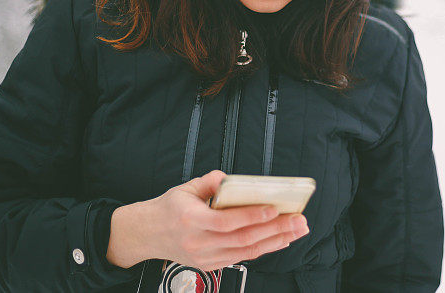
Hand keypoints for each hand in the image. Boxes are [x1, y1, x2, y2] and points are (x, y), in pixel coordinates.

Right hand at [107, 170, 309, 271]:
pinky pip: (241, 258)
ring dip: (276, 241)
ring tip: (297, 230)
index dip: (252, 215)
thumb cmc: (167, 209)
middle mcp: (197, 242)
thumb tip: (232, 179)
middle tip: (298, 221)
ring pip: (246, 252)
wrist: (146, 234)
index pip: (226, 221)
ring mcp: (204, 257)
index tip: (274, 208)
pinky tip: (280, 240)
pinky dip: (263, 249)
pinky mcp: (209, 265)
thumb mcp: (185, 188)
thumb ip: (211, 181)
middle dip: (275, 229)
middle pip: (243, 239)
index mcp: (190, 219)